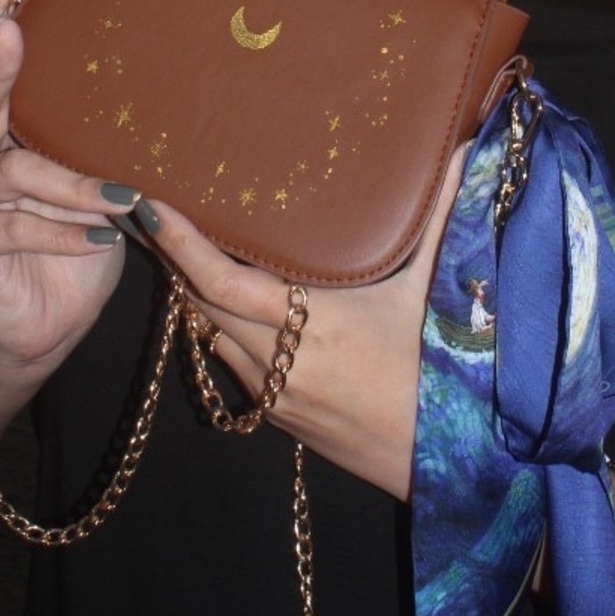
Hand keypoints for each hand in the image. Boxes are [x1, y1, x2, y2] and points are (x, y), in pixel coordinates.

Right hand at [0, 0, 130, 379]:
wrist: (41, 330)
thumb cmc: (80, 249)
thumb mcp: (105, 193)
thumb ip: (112, 153)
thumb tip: (183, 103)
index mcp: (9, 134)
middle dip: (0, 61)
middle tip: (14, 30)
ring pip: (20, 175)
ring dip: (76, 190)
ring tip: (122, 203)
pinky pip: (19, 228)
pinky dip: (67, 235)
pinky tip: (100, 242)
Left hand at [140, 148, 468, 500]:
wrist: (443, 463)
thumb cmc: (442, 373)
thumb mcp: (435, 293)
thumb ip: (440, 218)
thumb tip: (465, 152)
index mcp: (314, 325)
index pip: (222, 282)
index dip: (181, 244)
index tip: (150, 206)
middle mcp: (278, 360)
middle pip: (200, 302)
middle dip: (172, 255)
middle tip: (151, 206)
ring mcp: (270, 390)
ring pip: (209, 331)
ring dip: (193, 290)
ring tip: (176, 242)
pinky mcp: (273, 411)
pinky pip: (229, 358)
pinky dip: (219, 324)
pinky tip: (225, 299)